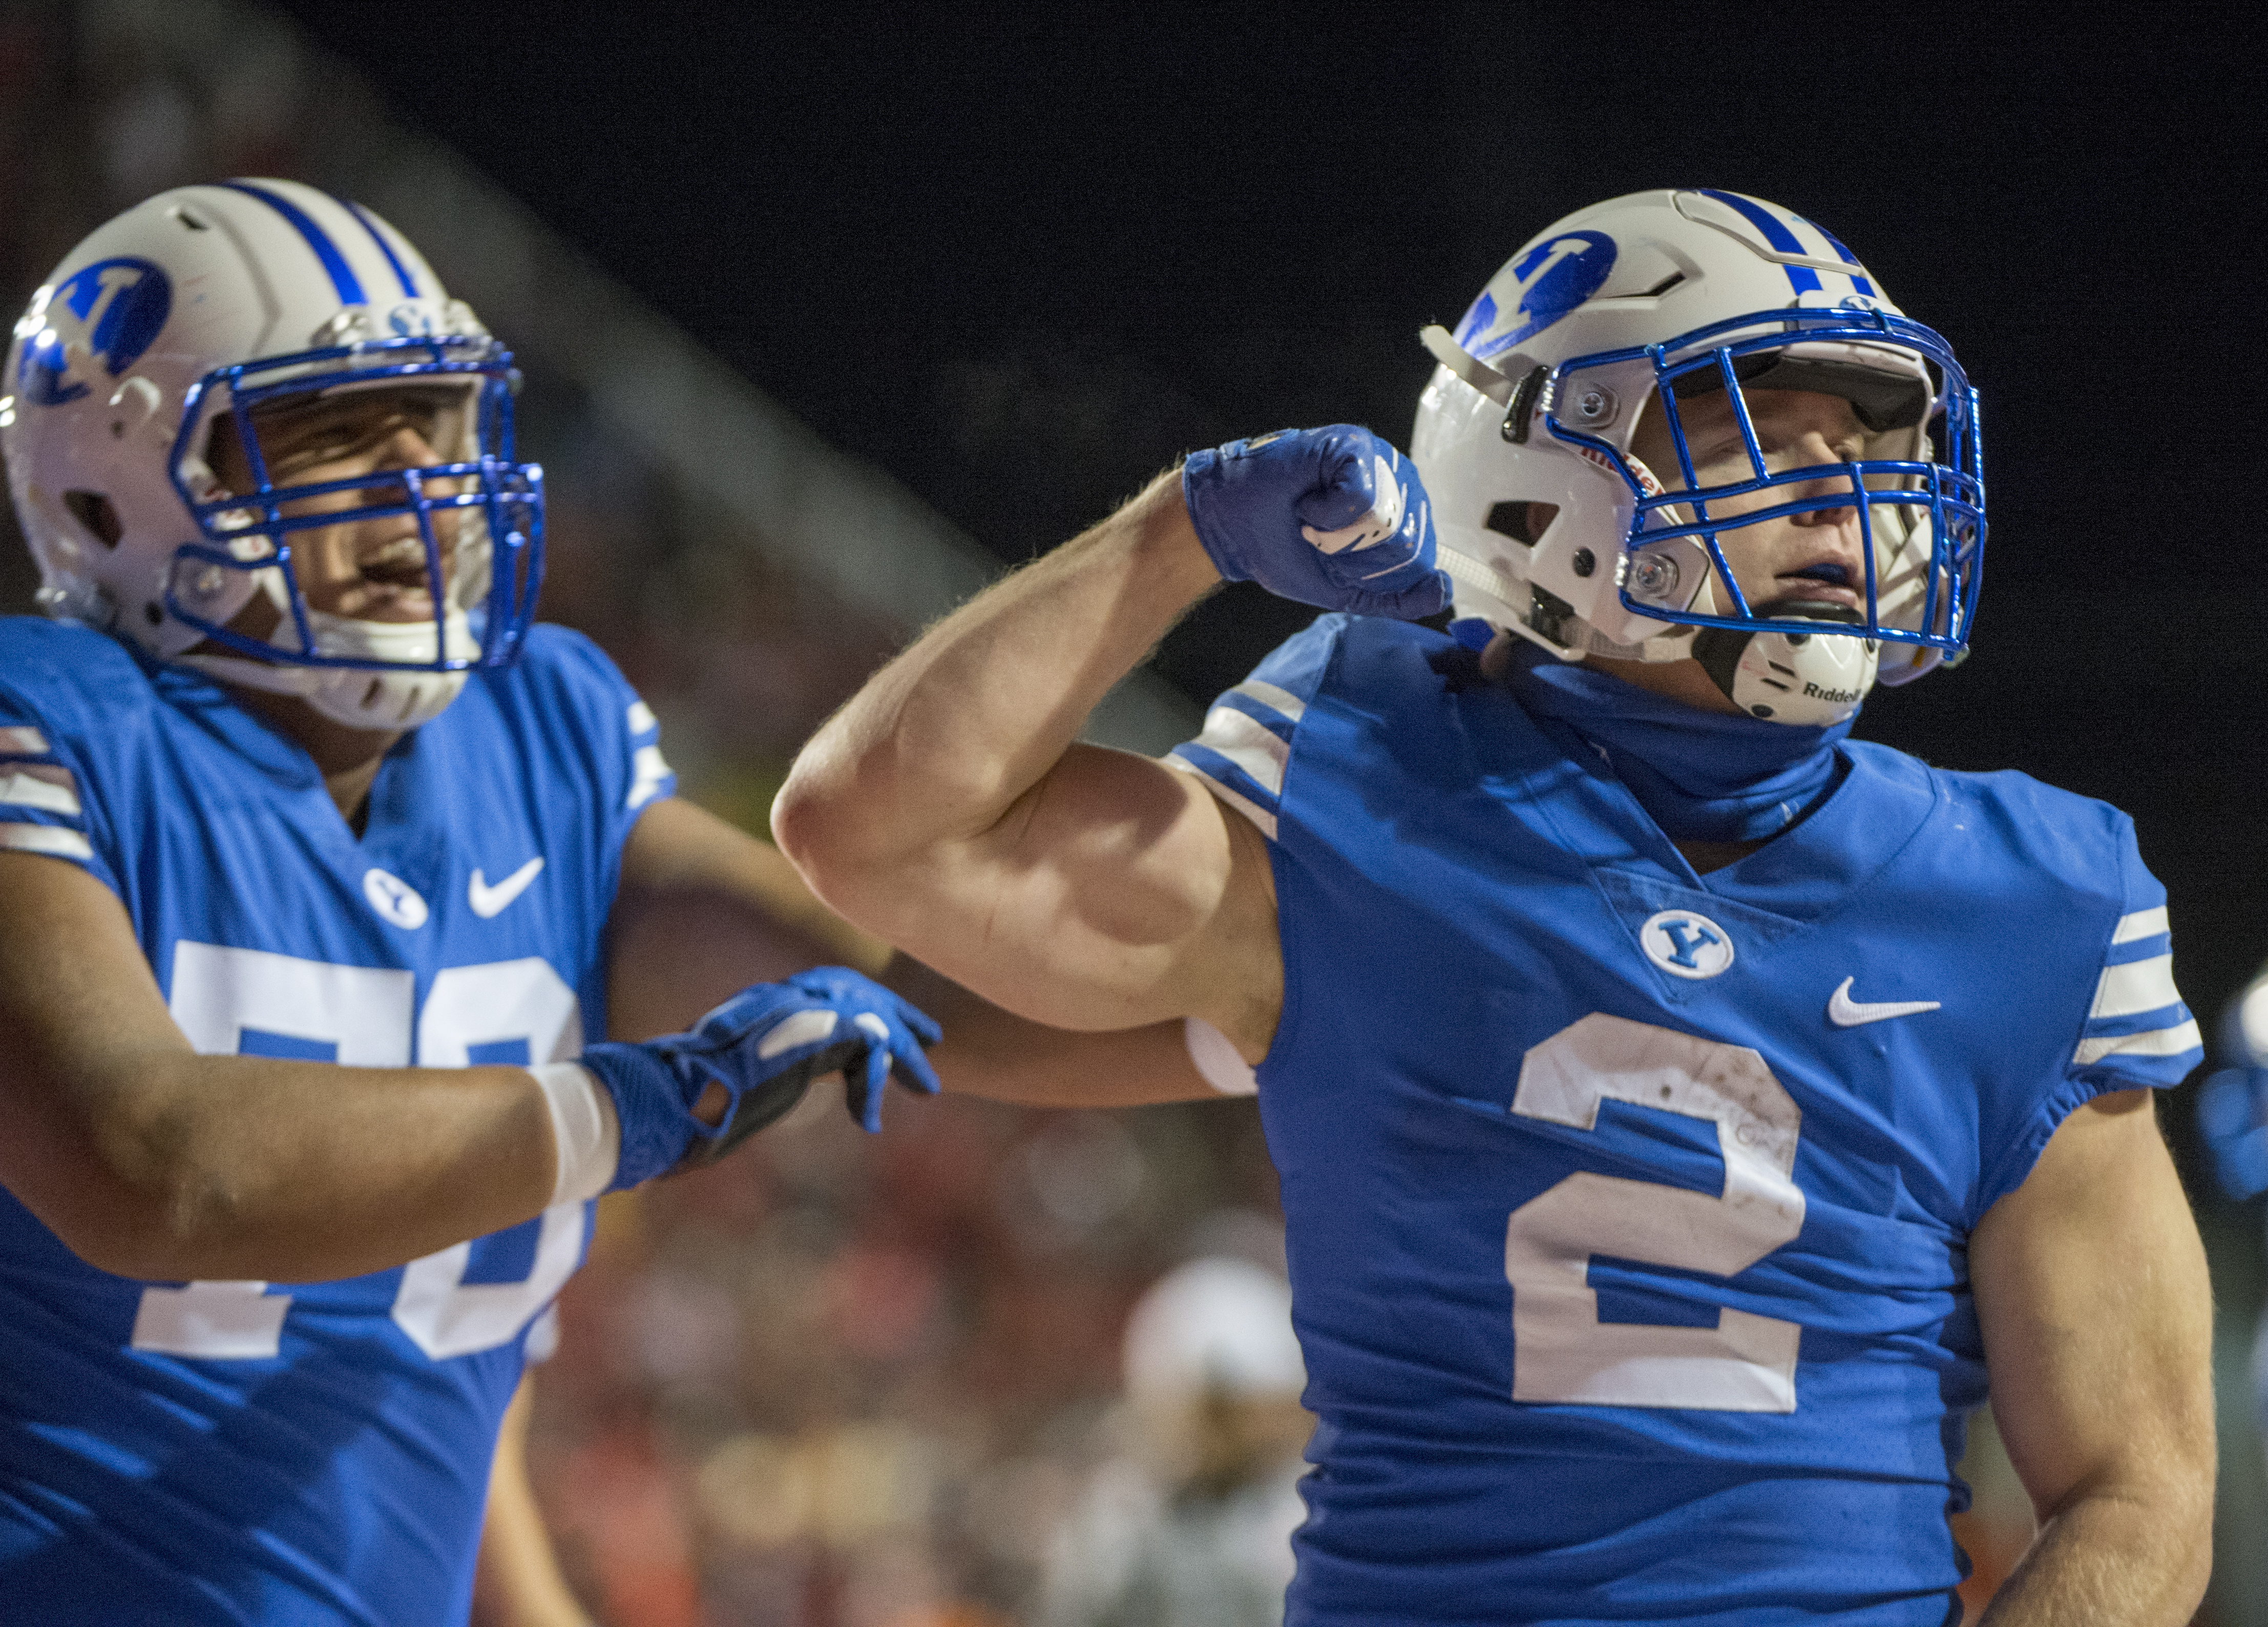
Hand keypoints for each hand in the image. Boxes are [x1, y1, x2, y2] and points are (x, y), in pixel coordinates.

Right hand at [579, 968, 942, 1186]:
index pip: (826, 992)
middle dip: (897, 1016)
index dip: (863, 1009)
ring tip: (927, 1086)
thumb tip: (750, 1096)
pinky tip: (869, 1120)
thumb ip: (755, 1075)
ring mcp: (791, 1010)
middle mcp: (778, 999)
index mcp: (761, 1007)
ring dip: (900, 1052)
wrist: (654, 1101)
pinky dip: (872, 1084)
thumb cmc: (677, 1102)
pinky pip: (864, 1045)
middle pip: (855, 992)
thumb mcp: (729, 1082)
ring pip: (868, 1016)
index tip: (889, 1032)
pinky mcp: (806, 1033)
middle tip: (933, 1039)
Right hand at [1181, 425, 1448, 618]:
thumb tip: (1443, 589)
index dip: (1371, 573)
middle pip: (1406, 543)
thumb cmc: (1286, 549)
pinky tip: (1307, 502)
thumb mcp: (1347, 589)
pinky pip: (1362, 496)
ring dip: (1339, 535)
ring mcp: (1379, 461)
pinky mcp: (1354, 445)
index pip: (1417, 560)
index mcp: (1403, 515)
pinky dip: (1326, 512)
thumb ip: (1396, 598)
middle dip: (1354, 556)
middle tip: (1320, 541)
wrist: (1234, 527)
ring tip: (1313, 521)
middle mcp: (1398, 484)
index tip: (1333, 561)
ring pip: (1387, 520)